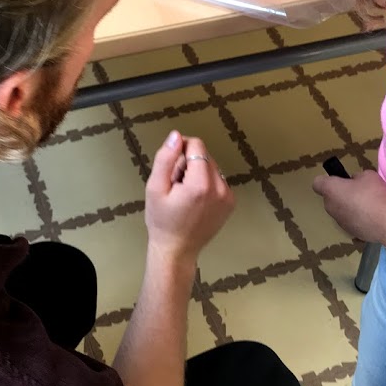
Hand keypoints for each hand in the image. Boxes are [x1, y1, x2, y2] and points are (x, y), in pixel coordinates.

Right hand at [145, 131, 234, 265]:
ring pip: (211, 167)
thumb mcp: (155, 188)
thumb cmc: (162, 220)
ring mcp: (228, 196)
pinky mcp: (231, 202)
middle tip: (176, 186)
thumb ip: (165, 159)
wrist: (177, 250)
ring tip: (185, 195)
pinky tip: (195, 201)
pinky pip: (218, 180)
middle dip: (188, 163)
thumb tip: (176, 135)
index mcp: (201, 184)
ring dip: (198, 173)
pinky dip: (206, 183)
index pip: (196, 145)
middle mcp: (220, 188)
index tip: (171, 171)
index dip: (180, 151)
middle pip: (205, 155)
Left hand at [312, 168, 385, 245]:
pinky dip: (358, 219)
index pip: (317, 183)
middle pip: (330, 198)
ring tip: (368, 206)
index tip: (340, 180)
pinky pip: (350, 221)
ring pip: (340, 210)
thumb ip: (356, 178)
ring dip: (349, 207)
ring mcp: (339, 222)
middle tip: (359, 191)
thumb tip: (354, 183)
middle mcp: (330, 206)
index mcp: (331, 190)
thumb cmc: (375, 194)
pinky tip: (372, 218)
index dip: (327, 180)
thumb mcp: (368, 175)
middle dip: (341, 194)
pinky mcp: (350, 232)